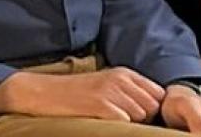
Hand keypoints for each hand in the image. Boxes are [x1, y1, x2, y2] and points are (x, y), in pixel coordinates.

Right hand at [0, 67, 164, 121]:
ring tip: (112, 123)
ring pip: (140, 115)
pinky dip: (119, 127)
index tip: (142, 117)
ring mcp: (110, 92)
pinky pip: (124, 121)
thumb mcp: (105, 84)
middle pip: (152, 106)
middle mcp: (121, 80)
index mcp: (125, 74)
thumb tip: (152, 109)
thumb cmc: (73, 93)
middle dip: (144, 118)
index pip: (159, 93)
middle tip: (125, 123)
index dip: (154, 108)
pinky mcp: (99, 105)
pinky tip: (105, 126)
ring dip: (131, 124)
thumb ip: (129, 91)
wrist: (41, 92)